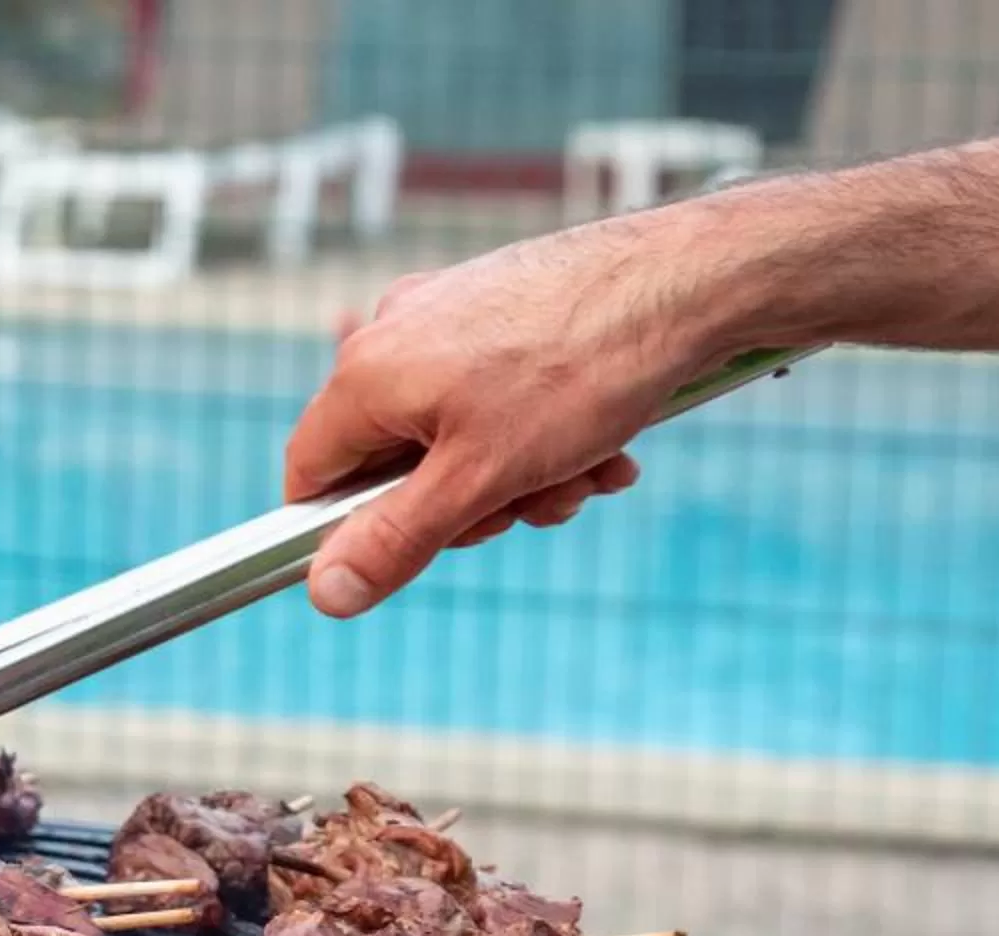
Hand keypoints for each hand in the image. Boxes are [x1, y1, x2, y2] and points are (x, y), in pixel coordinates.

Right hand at [285, 215, 710, 616]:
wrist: (687, 279)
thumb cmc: (581, 369)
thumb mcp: (481, 479)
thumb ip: (396, 540)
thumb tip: (326, 593)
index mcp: (366, 375)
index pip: (310, 477)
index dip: (352, 529)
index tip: (418, 547)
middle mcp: (394, 334)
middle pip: (392, 463)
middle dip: (466, 503)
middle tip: (529, 504)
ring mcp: (447, 314)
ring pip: (454, 436)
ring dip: (518, 476)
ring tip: (584, 469)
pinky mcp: (498, 306)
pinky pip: (494, 397)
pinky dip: (541, 433)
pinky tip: (599, 441)